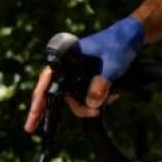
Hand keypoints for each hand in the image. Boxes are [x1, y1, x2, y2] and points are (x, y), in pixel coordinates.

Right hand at [23, 16, 143, 131]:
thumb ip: (101, 84)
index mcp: (64, 59)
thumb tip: (91, 104)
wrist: (129, 38)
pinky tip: (113, 95)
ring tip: (112, 96)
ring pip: (75, 98)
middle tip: (93, 114)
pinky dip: (98, 100)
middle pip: (61, 95)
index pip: (45, 83)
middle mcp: (67, 68)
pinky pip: (87, 95)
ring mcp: (76, 74)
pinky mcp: (87, 79)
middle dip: (78, 107)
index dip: (38, 104)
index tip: (31, 123)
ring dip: (90, 104)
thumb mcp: (111, 65)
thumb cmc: (117, 45)